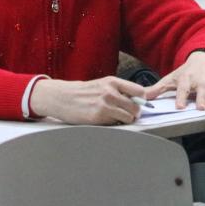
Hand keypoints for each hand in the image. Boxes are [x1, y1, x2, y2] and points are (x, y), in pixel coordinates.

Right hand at [29, 76, 146, 124]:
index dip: (142, 100)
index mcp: (113, 81)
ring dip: (125, 120)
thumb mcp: (103, 85)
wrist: (62, 97)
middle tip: (127, 114)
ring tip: (115, 118)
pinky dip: (115, 124)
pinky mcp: (98, 116)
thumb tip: (143, 97)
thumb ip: (120, 90)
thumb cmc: (83, 92)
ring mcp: (104, 104)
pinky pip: (117, 124)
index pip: (139, 91)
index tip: (140, 104)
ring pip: (129, 117)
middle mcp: (110, 91)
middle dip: (134, 113)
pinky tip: (106, 120)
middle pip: (137, 106)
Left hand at [143, 51, 204, 109]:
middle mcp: (199, 80)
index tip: (179, 106)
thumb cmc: (187, 72)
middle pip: (201, 92)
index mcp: (186, 79)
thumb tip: (141, 97)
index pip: (183, 89)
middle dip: (201, 100)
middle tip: (201, 108)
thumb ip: (156, 89)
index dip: (181, 98)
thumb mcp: (171, 79)